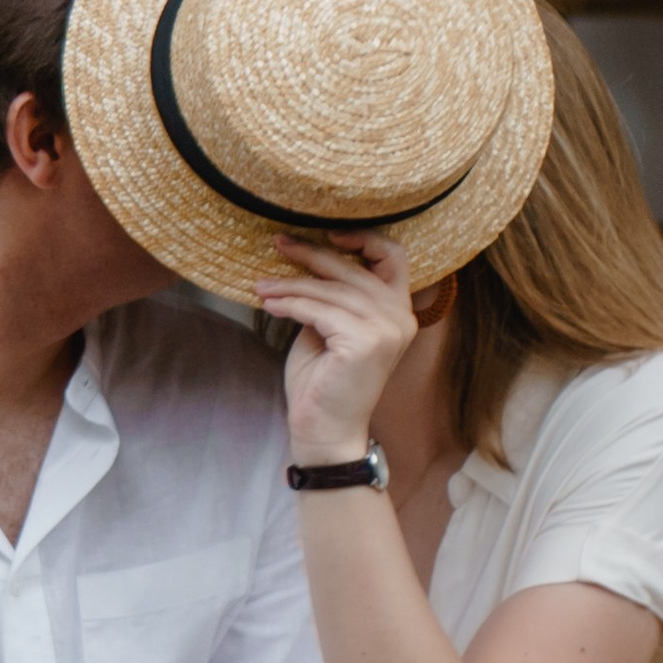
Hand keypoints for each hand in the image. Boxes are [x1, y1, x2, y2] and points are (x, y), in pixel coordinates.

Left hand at [254, 233, 418, 469]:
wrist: (325, 430)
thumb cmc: (324, 381)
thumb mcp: (329, 327)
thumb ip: (331, 296)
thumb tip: (306, 258)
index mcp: (398, 311)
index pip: (393, 256)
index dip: (363, 237)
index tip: (326, 233)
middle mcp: (400, 317)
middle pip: (354, 268)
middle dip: (312, 254)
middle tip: (279, 243)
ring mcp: (386, 329)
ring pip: (331, 289)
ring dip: (291, 284)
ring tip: (262, 286)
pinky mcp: (364, 342)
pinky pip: (318, 310)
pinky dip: (290, 304)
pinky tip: (269, 303)